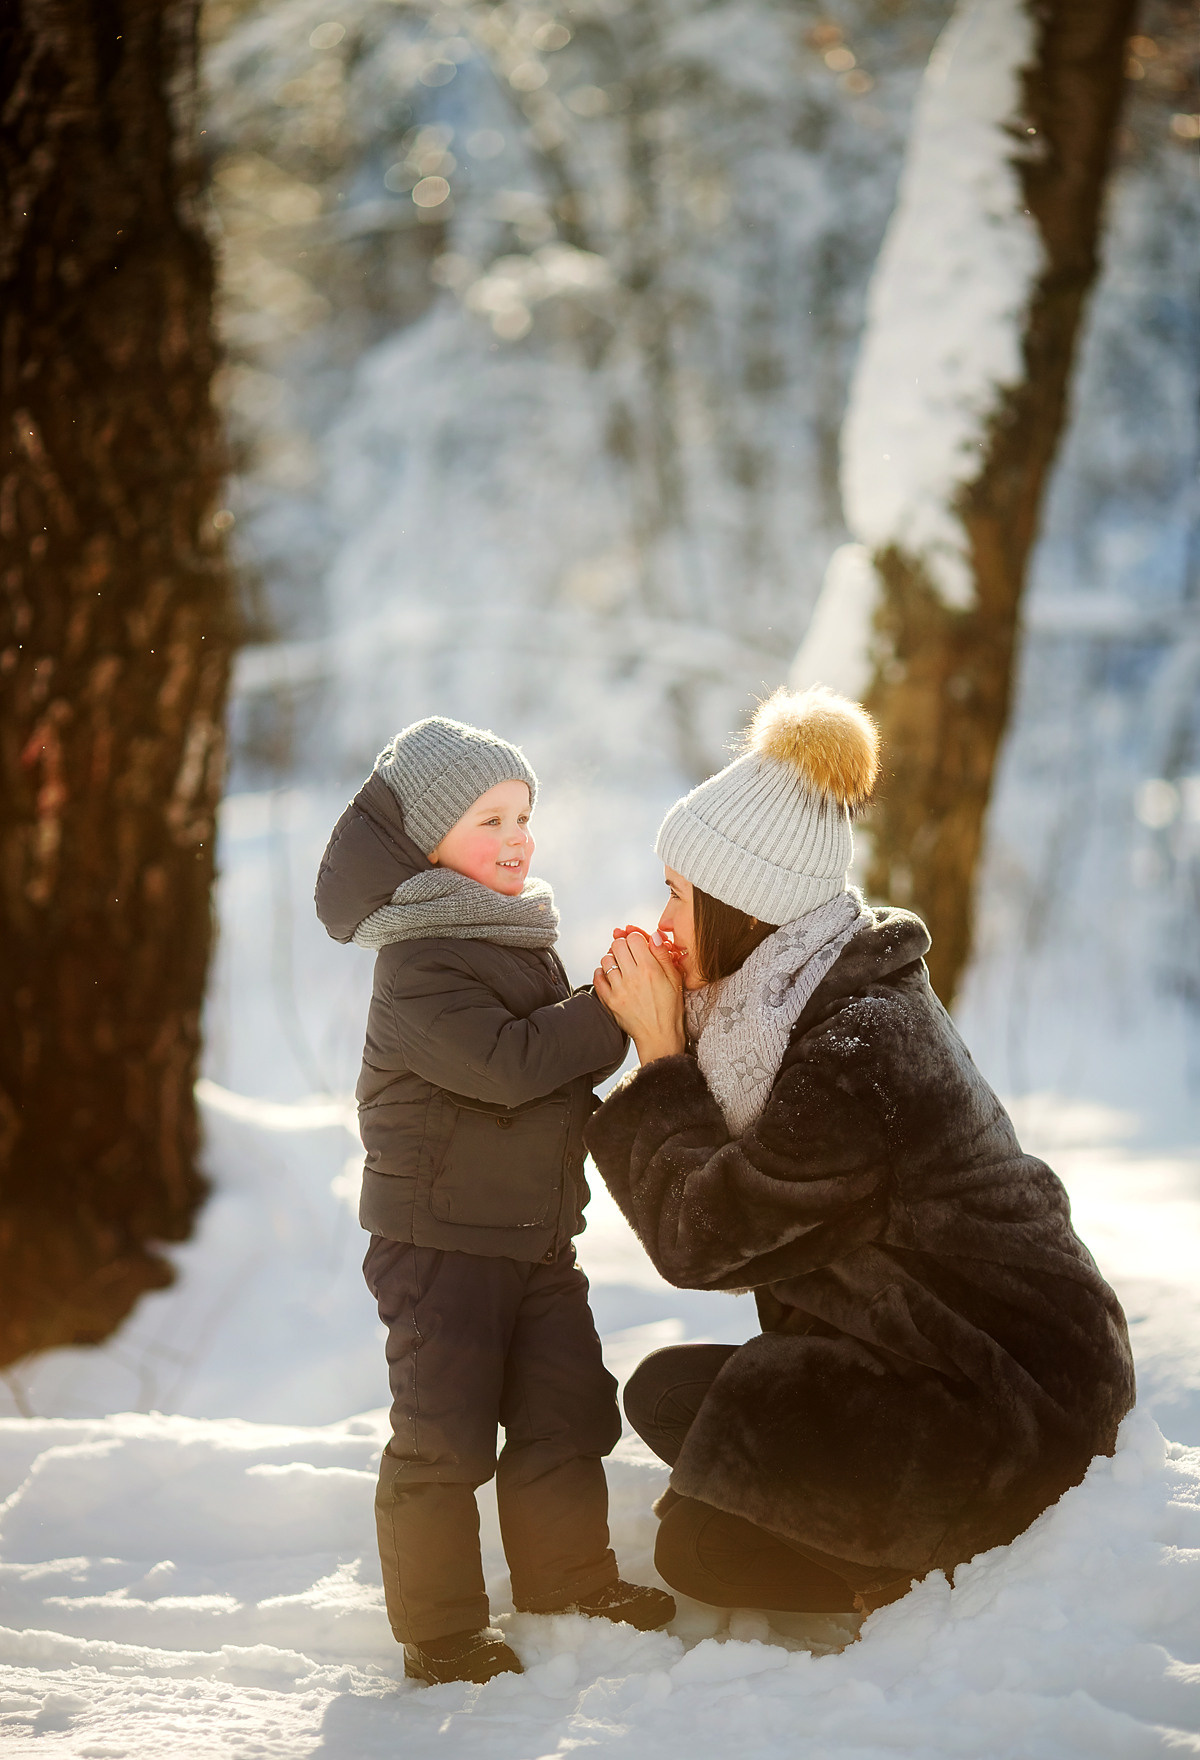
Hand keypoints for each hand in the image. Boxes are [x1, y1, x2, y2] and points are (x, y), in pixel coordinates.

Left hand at [594, 931, 684, 1064]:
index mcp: (650, 969)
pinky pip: (597, 977)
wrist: (659, 1035)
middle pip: (617, 945)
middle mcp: (633, 977)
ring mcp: (619, 989)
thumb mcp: (675, 979)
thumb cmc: (670, 1008)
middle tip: (629, 954)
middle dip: (623, 945)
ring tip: (621, 966)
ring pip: (606, 959)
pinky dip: (601, 973)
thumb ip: (663, 955)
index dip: (636, 939)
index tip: (639, 946)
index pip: (633, 938)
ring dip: (613, 959)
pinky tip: (611, 976)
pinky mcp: (609, 1001)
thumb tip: (654, 935)